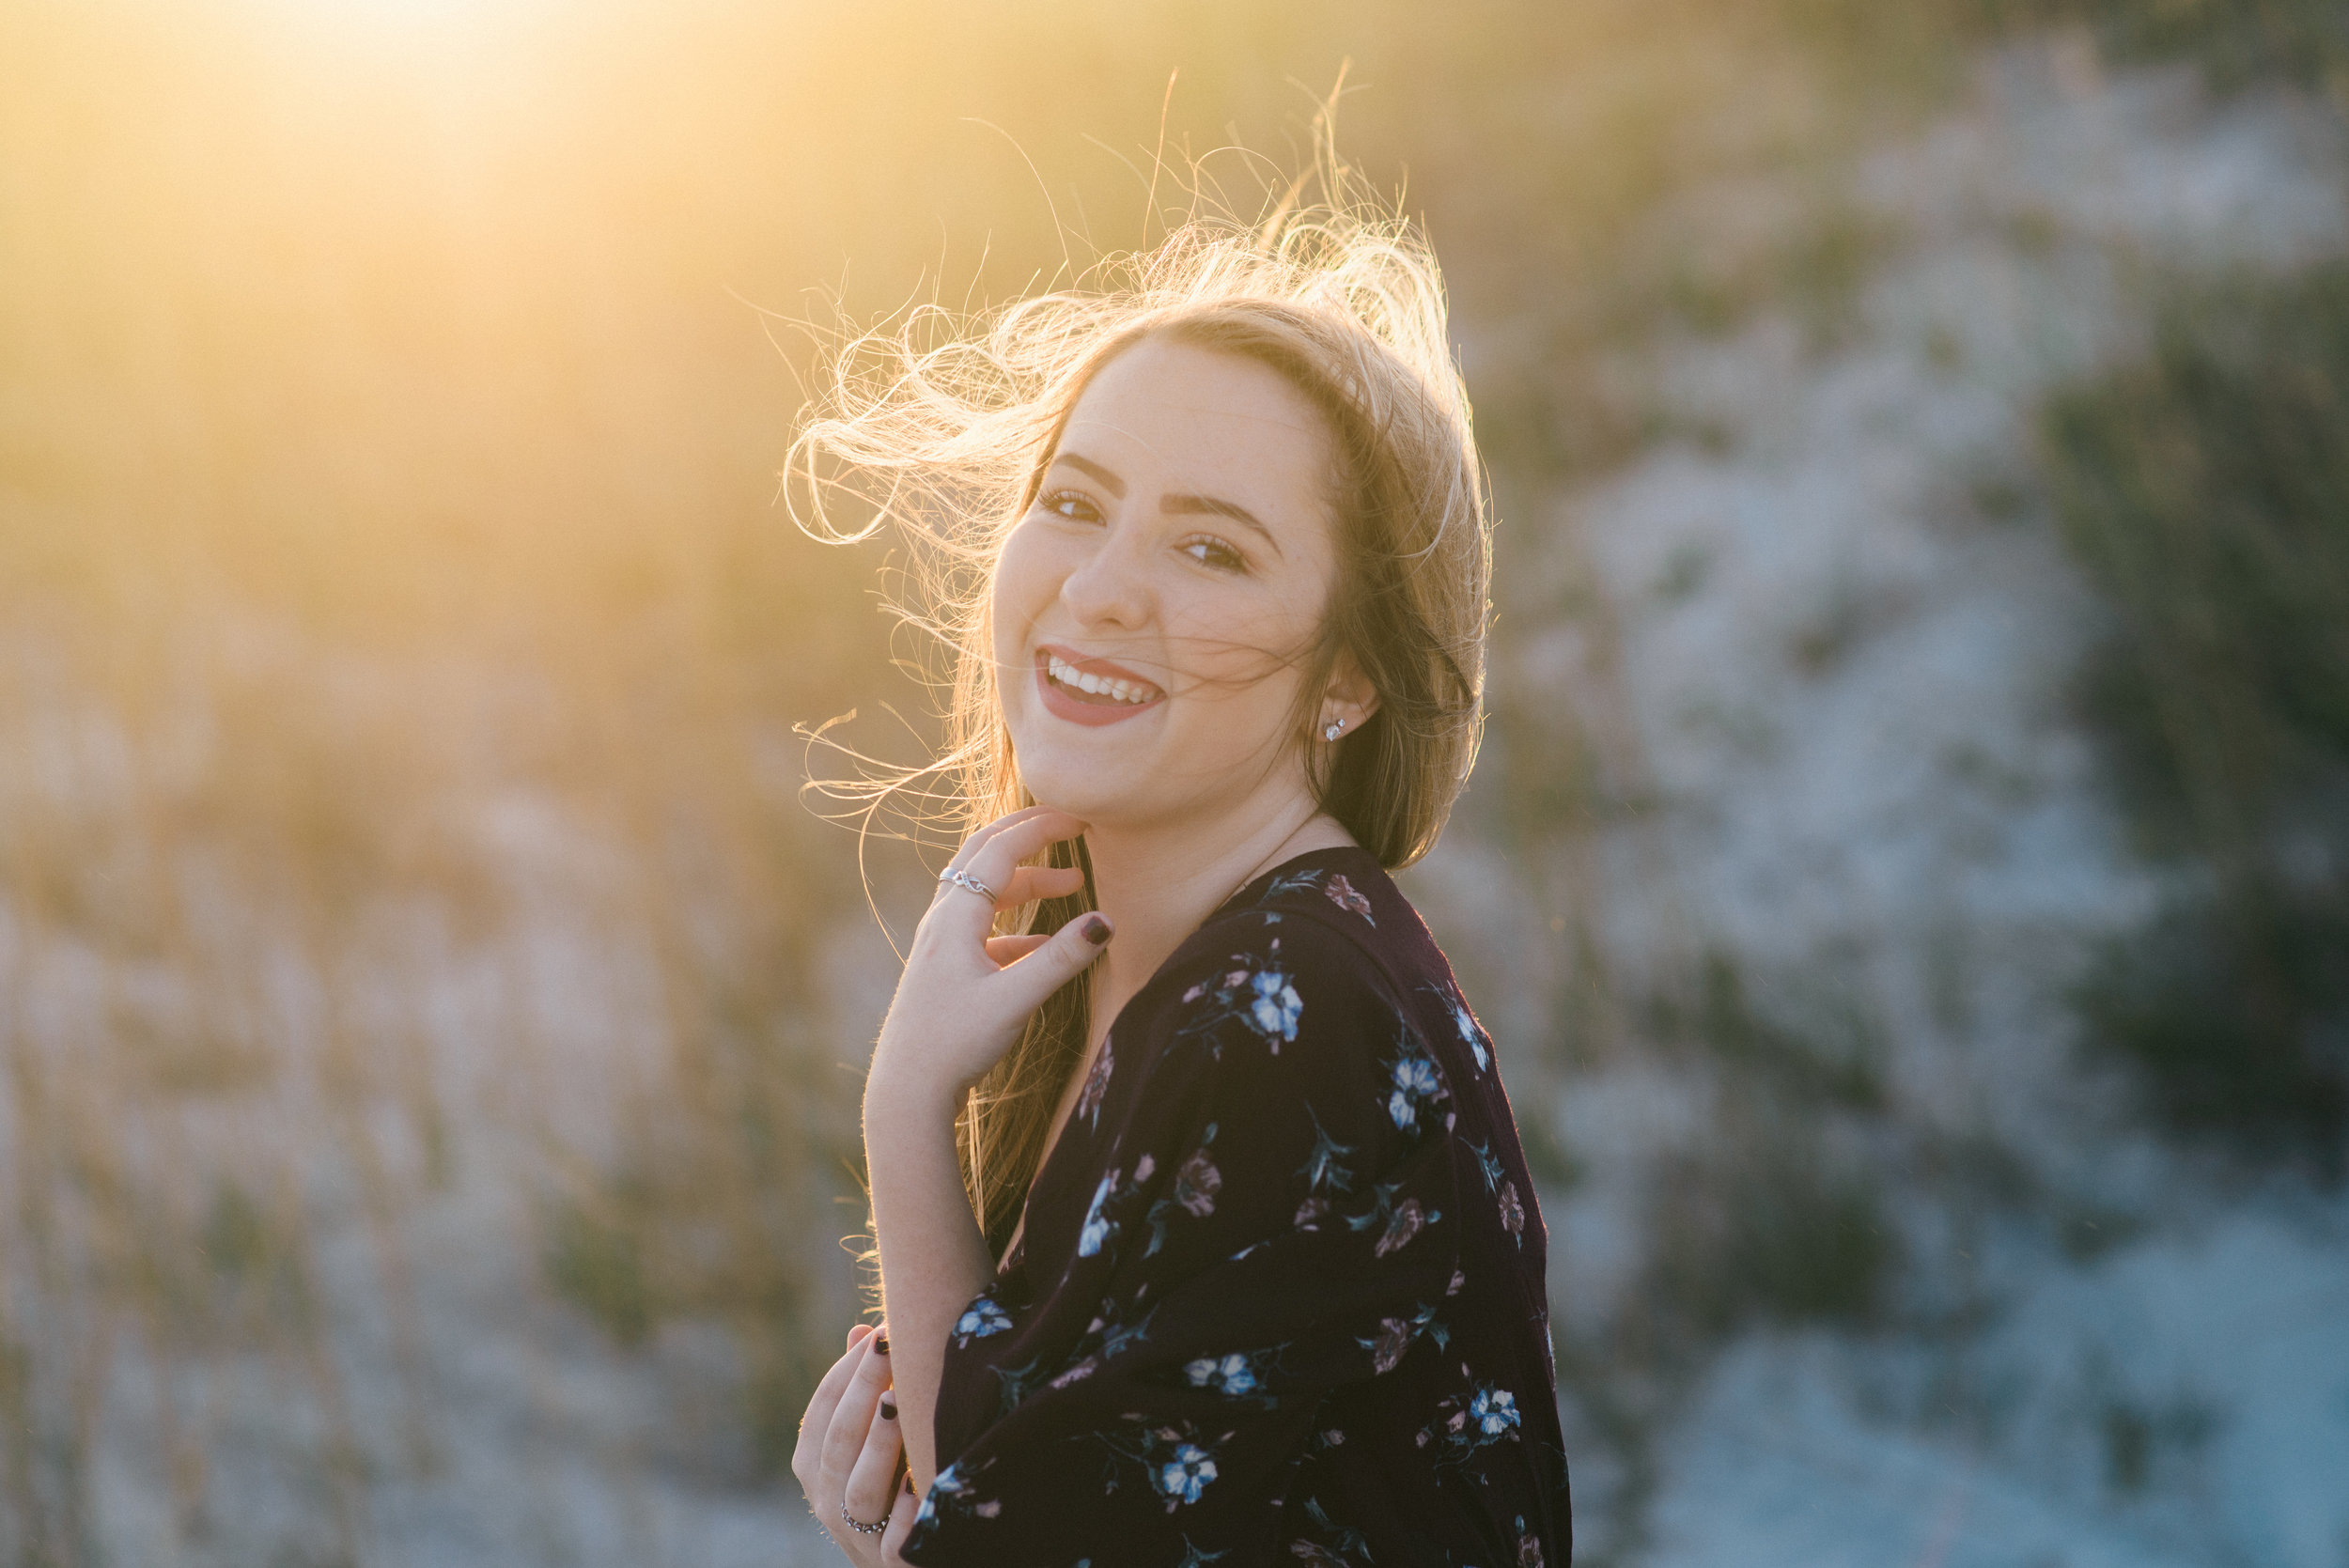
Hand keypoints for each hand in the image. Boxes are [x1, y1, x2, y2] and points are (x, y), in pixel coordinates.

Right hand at [794, 1323, 917, 1563]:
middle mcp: (827, 1501)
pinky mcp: (890, 1565)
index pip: (822, 1410)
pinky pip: (895, 1544)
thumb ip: (864, 1391)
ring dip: (879, 1445)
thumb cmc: (889, 1486)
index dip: (847, 1370)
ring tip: (899, 1403)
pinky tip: (920, 1482)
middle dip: (863, 1389)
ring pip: (859, 1491)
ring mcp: (857, 1537)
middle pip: (839, 1441)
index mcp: (815, 1465)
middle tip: (890, 1346)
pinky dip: (906, 1515)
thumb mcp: (870, 1440)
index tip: (878, 1332)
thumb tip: (862, 1330)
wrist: (910, 1562)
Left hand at [866, 807, 1110, 1110]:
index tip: (1081, 819)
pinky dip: (1019, 925)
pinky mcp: (947, 971)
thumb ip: (1061, 960)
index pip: (1000, 850)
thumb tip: (1106, 922)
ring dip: (1027, 882)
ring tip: (1073, 885)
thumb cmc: (954, 1045)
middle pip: (983, 856)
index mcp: (955, 917)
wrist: (907, 1092)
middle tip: (1069, 824)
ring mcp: (941, 945)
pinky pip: (985, 930)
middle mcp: (942, 921)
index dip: (1041, 828)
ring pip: (985, 893)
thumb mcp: (1015, 1000)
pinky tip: (1046, 945)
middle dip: (1028, 836)